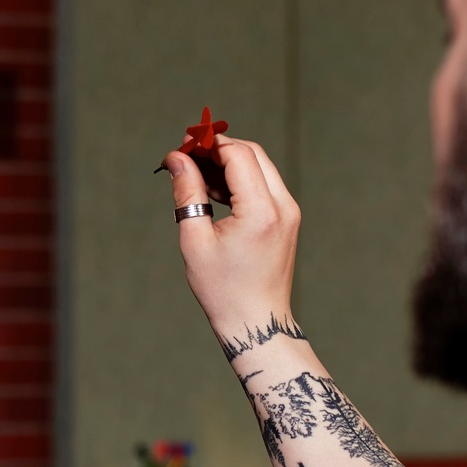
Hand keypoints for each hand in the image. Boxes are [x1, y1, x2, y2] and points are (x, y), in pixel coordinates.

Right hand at [164, 135, 302, 339]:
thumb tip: (176, 158)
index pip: (238, 154)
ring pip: (259, 166)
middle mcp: (282, 206)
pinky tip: (214, 192)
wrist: (256, 321)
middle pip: (252, 153)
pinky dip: (240, 180)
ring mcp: (289, 212)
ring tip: (195, 177)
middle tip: (186, 157)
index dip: (208, 144)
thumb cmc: (222, 289)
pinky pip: (264, 185)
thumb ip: (187, 192)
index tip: (182, 148)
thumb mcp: (195, 240)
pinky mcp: (288, 219)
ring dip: (228, 163)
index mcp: (261, 212)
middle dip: (218, 149)